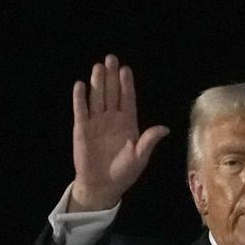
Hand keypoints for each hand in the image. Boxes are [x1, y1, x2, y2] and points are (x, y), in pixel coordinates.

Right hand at [68, 54, 169, 211]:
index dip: (126, 84)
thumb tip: (165, 128)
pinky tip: (81, 85)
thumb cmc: (124, 173)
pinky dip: (80, 98)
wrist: (102, 186)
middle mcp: (112, 119)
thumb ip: (149, 141)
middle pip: (112, 93)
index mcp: (128, 123)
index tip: (126, 70)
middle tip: (111, 58)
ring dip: (97, 82)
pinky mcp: (82, 128)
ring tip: (98, 67)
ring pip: (97, 97)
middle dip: (111, 76)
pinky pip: (81, 110)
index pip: (127, 99)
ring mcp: (96, 122)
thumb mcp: (140, 157)